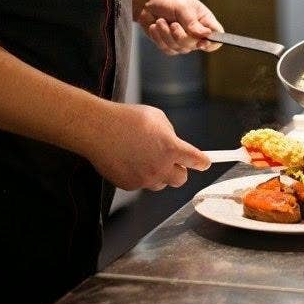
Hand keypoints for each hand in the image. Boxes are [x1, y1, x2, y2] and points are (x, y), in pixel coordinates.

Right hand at [85, 102, 210, 190]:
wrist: (98, 129)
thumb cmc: (126, 119)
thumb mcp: (157, 117)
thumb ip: (169, 134)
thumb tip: (172, 143)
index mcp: (170, 148)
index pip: (196, 160)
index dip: (202, 162)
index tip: (205, 162)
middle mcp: (160, 167)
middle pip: (181, 179)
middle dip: (179, 170)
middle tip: (172, 160)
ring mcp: (144, 179)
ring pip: (160, 183)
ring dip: (159, 173)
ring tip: (144, 156)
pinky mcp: (130, 185)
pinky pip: (142, 183)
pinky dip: (140, 175)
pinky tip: (130, 160)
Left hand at [137, 0, 222, 54]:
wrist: (146, 1)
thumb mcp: (182, 6)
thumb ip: (193, 22)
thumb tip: (206, 35)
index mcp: (205, 20)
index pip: (217, 35)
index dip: (213, 42)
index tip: (202, 41)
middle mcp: (196, 32)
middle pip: (196, 45)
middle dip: (182, 36)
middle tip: (173, 24)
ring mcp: (183, 39)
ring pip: (181, 49)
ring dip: (167, 35)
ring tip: (160, 21)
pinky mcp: (170, 44)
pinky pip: (168, 49)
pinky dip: (159, 38)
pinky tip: (155, 26)